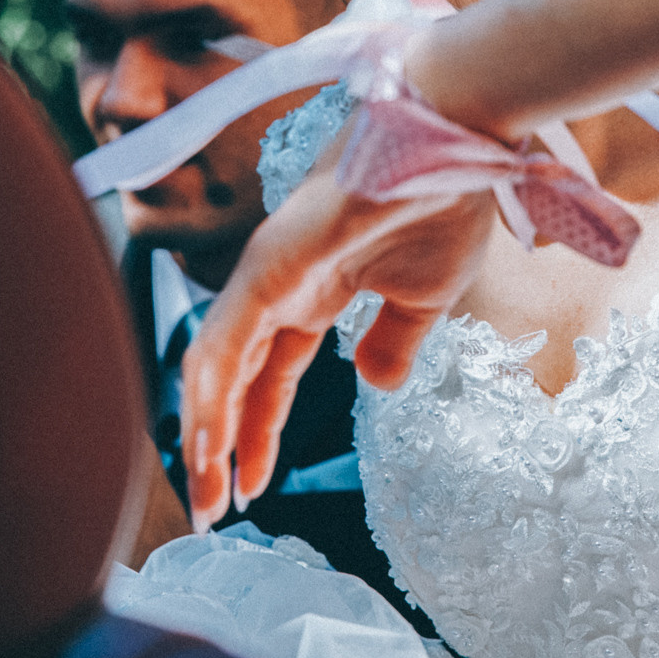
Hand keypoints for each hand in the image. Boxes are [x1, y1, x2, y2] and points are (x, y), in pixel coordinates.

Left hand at [180, 120, 494, 529]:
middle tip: (209, 509)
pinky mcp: (266, 267)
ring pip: (217, 365)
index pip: (271, 375)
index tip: (250, 489)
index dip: (258, 431)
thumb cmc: (445, 205)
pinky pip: (224, 341)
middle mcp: (281, 287)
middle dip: (220, 446)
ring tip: (202, 494)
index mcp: (317, 293)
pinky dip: (210, 395)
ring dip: (206, 432)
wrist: (455, 147)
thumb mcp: (425, 298)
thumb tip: (372, 386)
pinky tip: (206, 443)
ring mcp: (268, 275)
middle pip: (234, 379)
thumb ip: (393, 343)